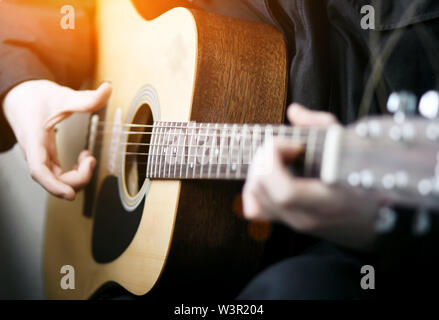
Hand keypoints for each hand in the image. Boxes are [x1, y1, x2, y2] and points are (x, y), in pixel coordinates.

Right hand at [2, 80, 111, 200]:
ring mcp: (40, 157)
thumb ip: (86, 97)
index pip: (39, 170)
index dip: (54, 185)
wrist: (20, 96)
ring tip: (88, 158)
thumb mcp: (62, 95)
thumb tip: (108, 88)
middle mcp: (35, 153)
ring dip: (77, 176)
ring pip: (56, 180)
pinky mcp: (46, 158)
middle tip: (90, 159)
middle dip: (76, 178)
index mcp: (34, 139)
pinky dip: (73, 173)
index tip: (70, 194)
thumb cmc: (36, 96)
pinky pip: (58, 176)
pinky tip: (83, 160)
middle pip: (51, 180)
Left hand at [242, 104, 381, 248]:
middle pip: (261, 188)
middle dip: (266, 157)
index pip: (284, 192)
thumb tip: (293, 111)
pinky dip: (258, 185)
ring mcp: (294, 222)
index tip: (294, 144)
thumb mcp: (353, 146)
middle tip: (288, 147)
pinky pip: (256, 206)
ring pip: (253, 197)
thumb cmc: (372, 181)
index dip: (278, 161)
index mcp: (328, 202)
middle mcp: (305, 217)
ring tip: (283, 159)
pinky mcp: (288, 222)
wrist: (382, 220)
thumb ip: (321, 125)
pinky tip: (277, 173)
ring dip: (260, 170)